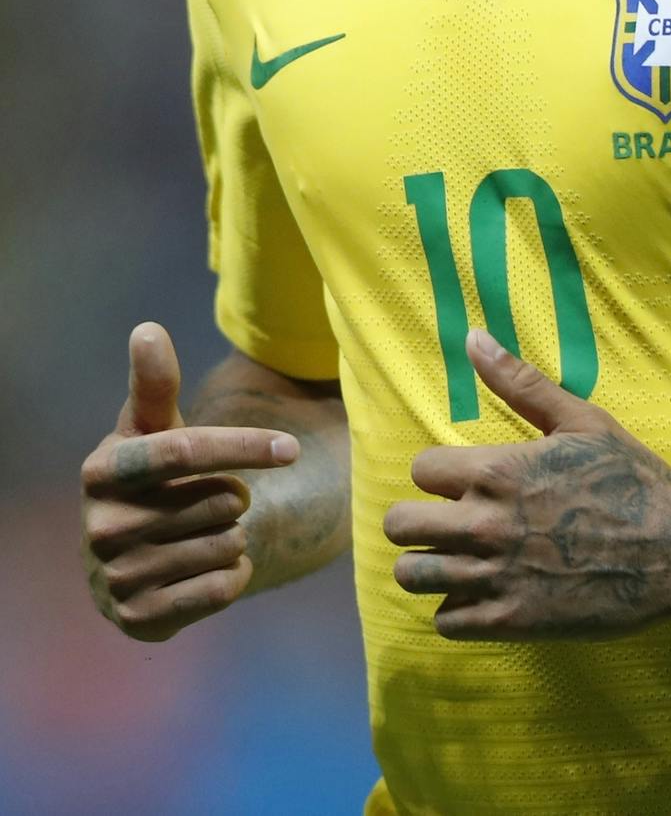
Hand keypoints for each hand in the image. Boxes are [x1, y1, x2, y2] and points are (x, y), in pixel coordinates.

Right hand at [80, 322, 300, 641]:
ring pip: (224, 545)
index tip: (291, 448)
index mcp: (102, 471)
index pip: (185, 451)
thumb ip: (155, 384)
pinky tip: (207, 567)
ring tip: (203, 533)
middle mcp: (101, 527)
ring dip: (233, 536)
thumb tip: (147, 329)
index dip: (242, 447)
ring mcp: (117, 578)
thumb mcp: (150, 429)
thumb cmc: (151, 476)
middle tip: (214, 500)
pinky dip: (232, 574)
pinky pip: (222, 589)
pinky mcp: (139, 620)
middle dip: (234, 497)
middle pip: (219, 501)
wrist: (130, 558)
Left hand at [384, 330, 670, 639]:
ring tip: (457, 559)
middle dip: (418, 520)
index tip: (462, 481)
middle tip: (447, 521)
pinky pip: (446, 621)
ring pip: (413, 576)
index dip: (438, 473)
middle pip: (399, 526)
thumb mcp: (581, 420)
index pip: (419, 471)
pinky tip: (483, 592)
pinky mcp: (510, 622)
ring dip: (429, 566)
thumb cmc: (630, 478)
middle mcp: (485, 524)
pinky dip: (457, 608)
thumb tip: (473, 336)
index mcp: (498, 471)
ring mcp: (495, 576)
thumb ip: (520, 382)